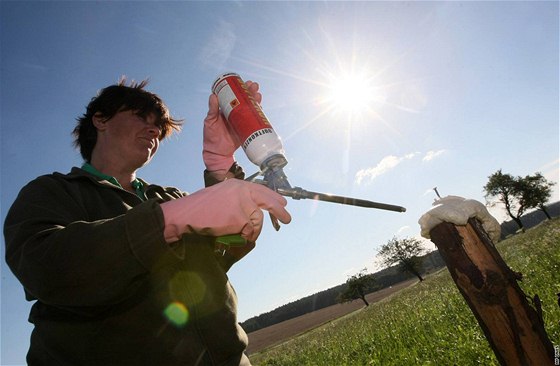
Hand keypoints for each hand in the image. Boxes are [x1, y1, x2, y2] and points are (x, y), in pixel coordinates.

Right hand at [160, 178, 289, 242]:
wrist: (186, 214)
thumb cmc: (200, 208)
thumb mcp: (221, 196)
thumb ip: (238, 199)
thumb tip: (255, 210)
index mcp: (237, 184)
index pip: (261, 190)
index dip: (273, 197)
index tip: (282, 203)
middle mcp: (242, 191)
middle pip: (267, 200)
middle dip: (279, 210)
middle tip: (287, 219)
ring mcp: (242, 203)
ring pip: (258, 221)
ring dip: (252, 231)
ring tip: (241, 235)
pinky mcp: (239, 217)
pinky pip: (249, 231)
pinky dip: (244, 236)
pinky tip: (234, 235)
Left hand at [203, 81, 261, 171]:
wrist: (217, 153)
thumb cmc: (211, 137)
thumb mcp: (210, 122)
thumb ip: (212, 110)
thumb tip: (213, 96)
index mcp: (226, 109)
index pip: (234, 96)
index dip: (240, 89)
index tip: (244, 83)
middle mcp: (235, 113)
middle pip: (245, 100)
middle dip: (250, 92)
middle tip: (254, 86)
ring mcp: (241, 121)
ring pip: (250, 108)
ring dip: (255, 101)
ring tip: (258, 95)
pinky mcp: (246, 129)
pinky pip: (254, 120)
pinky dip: (258, 114)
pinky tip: (261, 108)